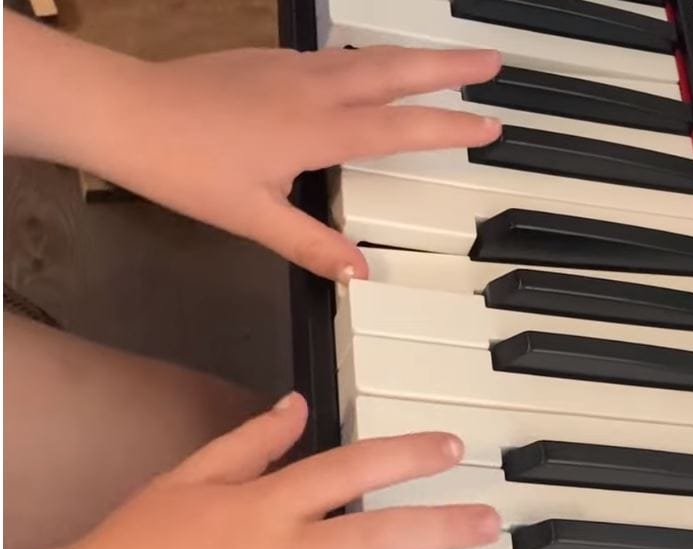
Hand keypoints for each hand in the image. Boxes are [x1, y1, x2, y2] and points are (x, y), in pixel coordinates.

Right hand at [59, 393, 498, 548]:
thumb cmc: (135, 545)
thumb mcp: (188, 475)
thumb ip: (251, 440)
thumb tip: (298, 404)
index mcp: (265, 506)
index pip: (352, 469)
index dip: (408, 455)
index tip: (452, 449)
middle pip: (379, 537)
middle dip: (442, 528)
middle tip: (488, 524)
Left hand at [103, 45, 500, 279]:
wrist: (124, 112)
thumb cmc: (186, 167)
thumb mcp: (252, 217)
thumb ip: (310, 244)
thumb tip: (357, 273)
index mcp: (316, 129)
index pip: (399, 128)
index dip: (449, 127)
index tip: (490, 124)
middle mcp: (311, 89)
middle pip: (395, 70)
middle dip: (449, 66)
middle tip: (493, 61)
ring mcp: (289, 68)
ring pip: (367, 56)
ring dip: (413, 57)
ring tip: (445, 61)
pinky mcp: (267, 61)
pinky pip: (334, 56)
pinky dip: (369, 59)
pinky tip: (369, 69)